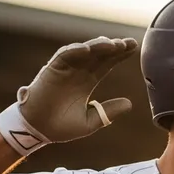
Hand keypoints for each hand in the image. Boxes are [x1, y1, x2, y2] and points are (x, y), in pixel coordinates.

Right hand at [17, 37, 137, 142]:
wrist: (39, 130)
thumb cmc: (62, 127)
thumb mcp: (90, 121)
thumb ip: (108, 112)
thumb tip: (130, 103)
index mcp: (87, 82)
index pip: (106, 64)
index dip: (119, 55)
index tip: (134, 48)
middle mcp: (77, 72)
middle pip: (99, 55)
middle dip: (114, 47)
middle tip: (129, 43)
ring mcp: (65, 69)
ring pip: (83, 52)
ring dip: (97, 46)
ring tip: (113, 44)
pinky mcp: (52, 70)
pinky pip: (64, 56)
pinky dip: (75, 51)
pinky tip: (88, 49)